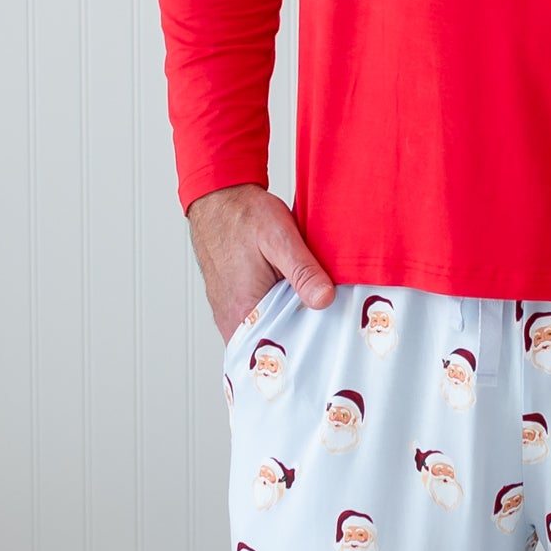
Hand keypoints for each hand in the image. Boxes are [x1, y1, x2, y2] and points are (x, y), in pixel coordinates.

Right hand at [188, 184, 338, 344]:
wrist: (219, 198)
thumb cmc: (243, 216)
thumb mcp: (280, 237)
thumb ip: (302, 271)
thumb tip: (324, 299)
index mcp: (243, 311)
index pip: (276, 352)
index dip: (304, 351)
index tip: (329, 347)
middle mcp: (232, 318)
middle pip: (274, 345)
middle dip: (301, 341)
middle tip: (330, 330)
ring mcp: (230, 312)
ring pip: (268, 332)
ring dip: (290, 325)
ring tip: (316, 315)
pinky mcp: (234, 303)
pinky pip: (260, 319)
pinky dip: (279, 313)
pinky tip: (296, 300)